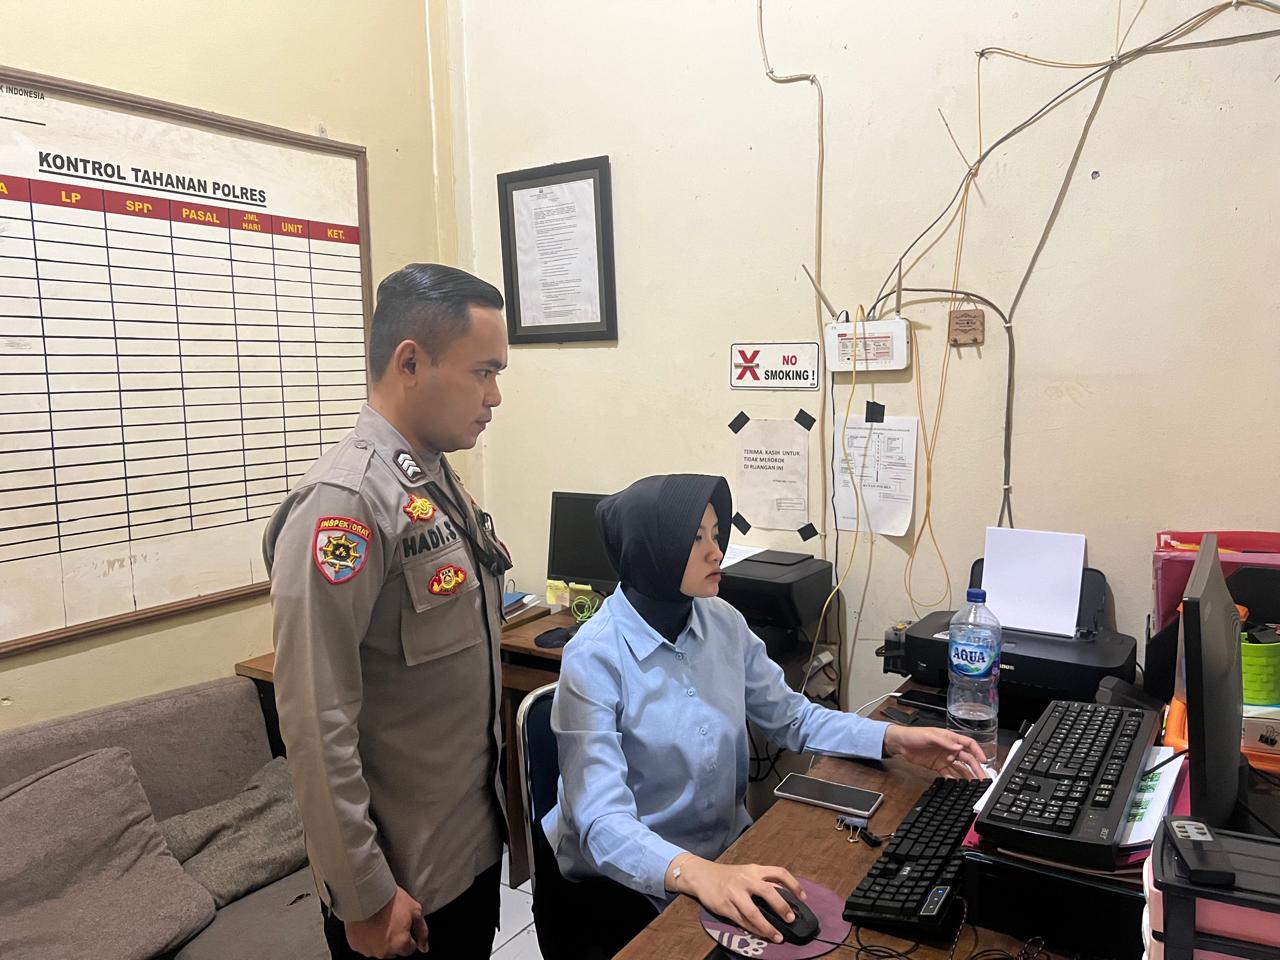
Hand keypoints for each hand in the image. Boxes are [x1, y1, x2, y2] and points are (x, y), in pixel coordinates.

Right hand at [345, 886, 428, 957]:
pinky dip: (367, 937)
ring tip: (379, 920)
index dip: (408, 935)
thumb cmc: (389, 899)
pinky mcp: (355, 945)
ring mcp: (368, 950)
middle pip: (394, 950)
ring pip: (378, 948)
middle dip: (394, 939)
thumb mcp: (415, 910)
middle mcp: (384, 952)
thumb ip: (422, 931)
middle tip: (391, 920)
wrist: (366, 892)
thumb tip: (424, 948)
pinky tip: (368, 924)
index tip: (403, 924)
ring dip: (380, 939)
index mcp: (400, 944)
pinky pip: (364, 945)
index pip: (410, 948)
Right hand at [667, 854, 804, 943]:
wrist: (701, 875)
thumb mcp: (747, 872)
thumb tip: (785, 897)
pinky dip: (753, 930)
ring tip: (778, 937)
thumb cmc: (728, 876)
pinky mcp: (725, 906)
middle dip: (782, 907)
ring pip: (754, 912)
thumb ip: (763, 881)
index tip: (803, 898)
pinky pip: (741, 921)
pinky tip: (761, 935)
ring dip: (767, 927)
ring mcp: (734, 893)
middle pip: (768, 891)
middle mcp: (746, 879)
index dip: (794, 885)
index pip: (779, 873)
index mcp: (754, 870)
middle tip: (791, 919)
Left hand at [884, 725, 987, 779]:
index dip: (978, 751)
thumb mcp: (929, 735)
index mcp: (950, 738)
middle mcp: (950, 748)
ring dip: (968, 775)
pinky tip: (960, 785)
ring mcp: (945, 758)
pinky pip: (949, 773)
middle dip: (976, 768)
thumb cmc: (914, 734)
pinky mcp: (938, 766)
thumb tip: (958, 747)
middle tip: (983, 777)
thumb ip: (944, 742)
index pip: (968, 744)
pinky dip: (955, 779)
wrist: (900, 743)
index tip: (984, 760)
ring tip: (975, 784)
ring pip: (960, 768)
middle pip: (967, 758)